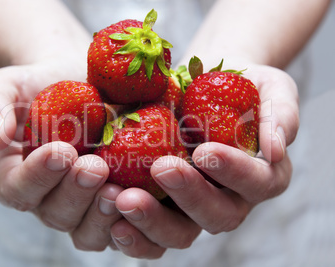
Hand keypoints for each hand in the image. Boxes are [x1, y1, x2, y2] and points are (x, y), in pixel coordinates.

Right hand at [0, 60, 124, 250]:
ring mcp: (84, 206)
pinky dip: (132, 222)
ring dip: (101, 216)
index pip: (16, 189)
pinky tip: (145, 199)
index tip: (59, 152)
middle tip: (95, 167)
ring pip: (87, 232)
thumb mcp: (9, 86)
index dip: (36, 177)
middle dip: (75, 193)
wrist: (83, 80)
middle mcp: (50, 198)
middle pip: (55, 214)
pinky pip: (121, 227)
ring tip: (118, 190)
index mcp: (18, 176)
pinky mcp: (114, 205)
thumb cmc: (42, 85)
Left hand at [108, 63, 298, 257]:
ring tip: (123, 199)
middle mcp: (230, 198)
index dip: (234, 172)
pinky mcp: (164, 204)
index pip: (256, 183)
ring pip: (181, 232)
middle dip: (190, 196)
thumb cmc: (240, 85)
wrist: (203, 83)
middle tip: (162, 169)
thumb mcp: (270, 87)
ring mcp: (193, 205)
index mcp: (261, 175)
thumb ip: (281, 114)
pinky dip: (132, 229)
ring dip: (153, 220)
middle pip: (217, 215)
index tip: (205, 151)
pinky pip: (150, 229)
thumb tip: (276, 149)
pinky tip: (111, 214)